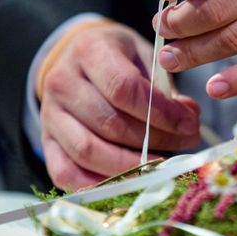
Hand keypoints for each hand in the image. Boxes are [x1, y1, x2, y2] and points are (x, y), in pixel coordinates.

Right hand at [38, 23, 199, 189]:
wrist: (77, 61)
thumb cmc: (117, 59)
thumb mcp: (143, 58)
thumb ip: (165, 88)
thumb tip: (189, 118)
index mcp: (88, 51)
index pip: (123, 88)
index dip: (160, 114)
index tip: (189, 125)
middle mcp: (62, 82)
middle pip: (109, 124)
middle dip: (154, 142)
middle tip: (184, 146)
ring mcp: (49, 115)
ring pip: (89, 151)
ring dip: (131, 167)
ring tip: (162, 166)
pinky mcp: (47, 143)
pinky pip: (66, 174)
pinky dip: (99, 184)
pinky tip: (129, 182)